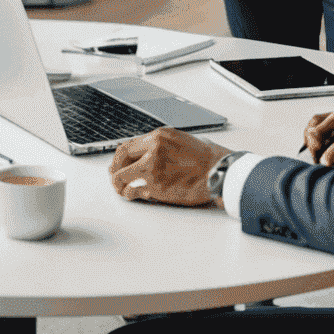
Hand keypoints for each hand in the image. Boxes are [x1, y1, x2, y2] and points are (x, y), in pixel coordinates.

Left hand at [110, 126, 227, 205]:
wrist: (219, 172)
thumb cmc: (205, 157)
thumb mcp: (179, 140)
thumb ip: (159, 144)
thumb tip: (143, 152)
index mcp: (157, 137)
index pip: (127, 146)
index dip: (118, 157)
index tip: (117, 164)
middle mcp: (152, 151)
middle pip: (120, 159)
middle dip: (114, 169)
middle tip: (115, 177)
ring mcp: (153, 170)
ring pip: (122, 177)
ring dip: (118, 184)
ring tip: (121, 189)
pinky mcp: (157, 188)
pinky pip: (135, 191)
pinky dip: (131, 194)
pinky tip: (134, 195)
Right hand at [303, 102, 333, 167]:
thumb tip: (326, 158)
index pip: (320, 126)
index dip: (316, 142)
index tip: (320, 158)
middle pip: (314, 124)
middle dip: (312, 143)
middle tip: (318, 159)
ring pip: (317, 128)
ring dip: (315, 144)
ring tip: (320, 159)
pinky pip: (324, 135)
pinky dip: (322, 146)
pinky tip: (327, 156)